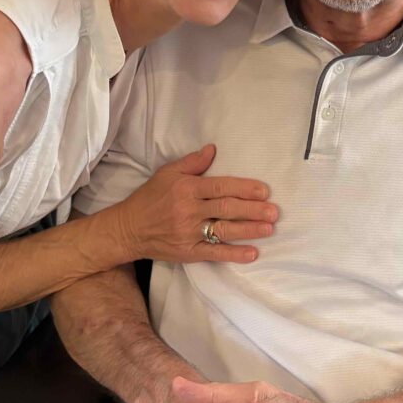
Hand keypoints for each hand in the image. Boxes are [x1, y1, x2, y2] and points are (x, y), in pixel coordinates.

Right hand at [116, 145, 278, 264]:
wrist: (128, 229)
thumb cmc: (150, 197)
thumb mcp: (167, 173)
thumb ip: (192, 162)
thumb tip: (213, 149)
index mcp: (186, 188)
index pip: (220, 187)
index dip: (243, 188)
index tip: (263, 191)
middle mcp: (189, 210)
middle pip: (226, 209)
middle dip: (252, 210)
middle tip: (273, 211)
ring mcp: (188, 233)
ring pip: (223, 230)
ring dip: (248, 230)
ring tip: (269, 228)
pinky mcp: (188, 252)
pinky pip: (214, 253)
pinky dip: (234, 254)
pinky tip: (252, 253)